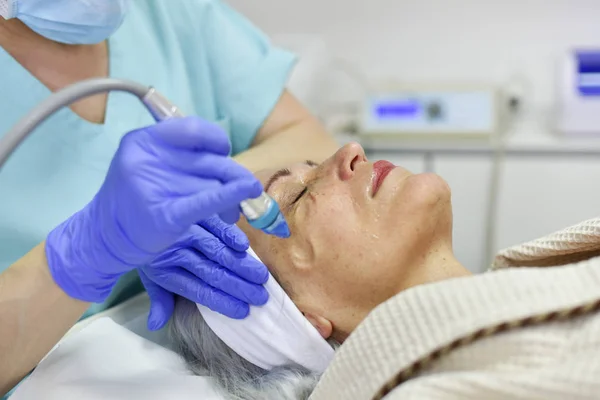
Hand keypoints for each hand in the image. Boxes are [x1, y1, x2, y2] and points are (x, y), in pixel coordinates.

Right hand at [45, 117, 263, 301]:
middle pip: (209, 161)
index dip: (217, 141)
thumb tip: (225, 156)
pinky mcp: (165, 215)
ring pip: (212, 184)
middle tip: (243, 191)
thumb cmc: (134, 198)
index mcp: (144, 140)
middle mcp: (147, 159)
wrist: (103, 237)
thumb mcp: (148, 162)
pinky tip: (246, 193)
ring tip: (232, 212)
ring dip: (233, 198)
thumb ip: (181, 153)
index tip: (223, 154)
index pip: (194, 129)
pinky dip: (231, 196)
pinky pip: (207, 201)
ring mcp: (154, 187)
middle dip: (232, 176)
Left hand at [139, 216, 267, 329]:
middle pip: (212, 273)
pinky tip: (243, 246)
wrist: (127, 213)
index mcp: (166, 273)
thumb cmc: (145, 249)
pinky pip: (214, 225)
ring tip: (261, 277)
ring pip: (216, 251)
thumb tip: (156, 324)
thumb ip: (159, 299)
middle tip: (261, 296)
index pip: (199, 292)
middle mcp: (177, 253)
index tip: (243, 311)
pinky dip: (229, 234)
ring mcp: (185, 232)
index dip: (221, 302)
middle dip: (239, 286)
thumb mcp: (148, 275)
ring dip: (240, 264)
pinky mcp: (193, 214)